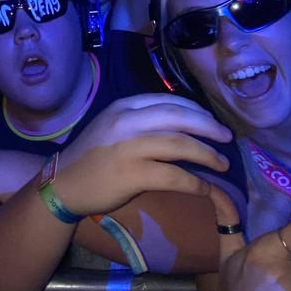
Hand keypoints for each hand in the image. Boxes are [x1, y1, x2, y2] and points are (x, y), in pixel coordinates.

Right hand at [52, 94, 234, 216]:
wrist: (63, 184)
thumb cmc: (91, 157)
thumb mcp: (112, 126)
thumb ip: (140, 120)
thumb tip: (183, 125)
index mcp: (124, 107)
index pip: (170, 101)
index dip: (197, 111)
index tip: (211, 122)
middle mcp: (127, 121)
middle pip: (181, 117)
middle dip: (209, 127)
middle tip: (227, 138)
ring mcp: (130, 147)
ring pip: (181, 144)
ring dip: (208, 154)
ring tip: (222, 164)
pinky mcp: (132, 174)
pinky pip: (174, 176)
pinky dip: (195, 183)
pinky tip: (205, 189)